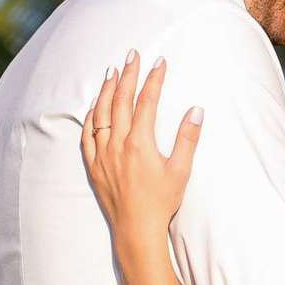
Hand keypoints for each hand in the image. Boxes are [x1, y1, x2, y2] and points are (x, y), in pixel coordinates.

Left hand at [81, 54, 203, 259]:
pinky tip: (94, 106)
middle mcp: (117, 144)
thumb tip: (196, 110)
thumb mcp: (181, 170)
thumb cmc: (161, 201)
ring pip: (101, 113)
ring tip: (111, 72)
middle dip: (128, 75)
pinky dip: (91, 116)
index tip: (159, 62)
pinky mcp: (93, 165)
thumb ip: (187, 139)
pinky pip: (87, 134)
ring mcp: (102, 154)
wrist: (136, 229)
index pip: (146, 102)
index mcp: (140, 143)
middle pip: (120, 101)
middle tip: (132, 55)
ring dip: (106, 90)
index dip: (153, 79)